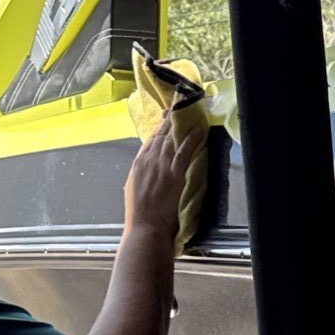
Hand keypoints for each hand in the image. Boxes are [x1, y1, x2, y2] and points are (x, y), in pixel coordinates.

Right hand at [123, 115, 203, 238]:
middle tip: (178, 107)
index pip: (149, 141)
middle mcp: (147, 160)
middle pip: (160, 135)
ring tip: (189, 112)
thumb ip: (141, 178)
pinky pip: (184, 151)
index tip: (165, 118)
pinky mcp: (174, 173)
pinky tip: (199, 130)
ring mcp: (161, 166)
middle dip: (169, 121)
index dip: (158, 128)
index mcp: (137, 165)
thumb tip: (146, 173)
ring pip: (172, 139)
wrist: (146, 227)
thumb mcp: (135, 190)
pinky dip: (192, 139)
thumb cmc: (141, 216)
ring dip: (181, 125)